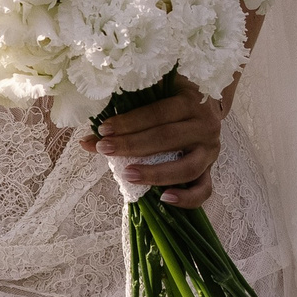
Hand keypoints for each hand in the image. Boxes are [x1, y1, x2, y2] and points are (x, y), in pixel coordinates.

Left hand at [79, 86, 224, 209]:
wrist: (206, 106)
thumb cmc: (170, 100)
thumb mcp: (152, 97)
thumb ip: (124, 115)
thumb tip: (86, 142)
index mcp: (190, 101)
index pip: (158, 113)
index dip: (130, 122)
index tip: (103, 130)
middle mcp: (206, 125)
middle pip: (168, 138)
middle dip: (133, 145)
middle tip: (105, 149)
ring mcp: (211, 150)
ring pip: (187, 167)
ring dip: (156, 173)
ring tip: (127, 175)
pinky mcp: (211, 169)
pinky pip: (204, 189)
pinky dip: (187, 198)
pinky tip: (164, 198)